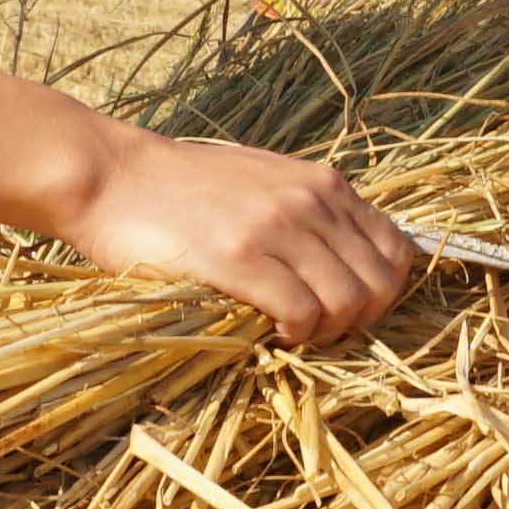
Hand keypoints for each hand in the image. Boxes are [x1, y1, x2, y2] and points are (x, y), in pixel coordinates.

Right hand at [54, 129, 418, 343]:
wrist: (111, 175)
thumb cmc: (182, 187)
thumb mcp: (263, 180)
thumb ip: (308, 210)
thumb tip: (346, 258)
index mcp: (323, 184)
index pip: (397, 249)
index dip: (383, 291)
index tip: (347, 307)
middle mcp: (310, 200)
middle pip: (381, 284)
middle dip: (361, 321)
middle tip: (320, 330)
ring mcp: (276, 227)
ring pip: (348, 302)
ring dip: (327, 332)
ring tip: (294, 332)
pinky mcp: (238, 257)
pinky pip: (302, 312)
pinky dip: (296, 333)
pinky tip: (270, 329)